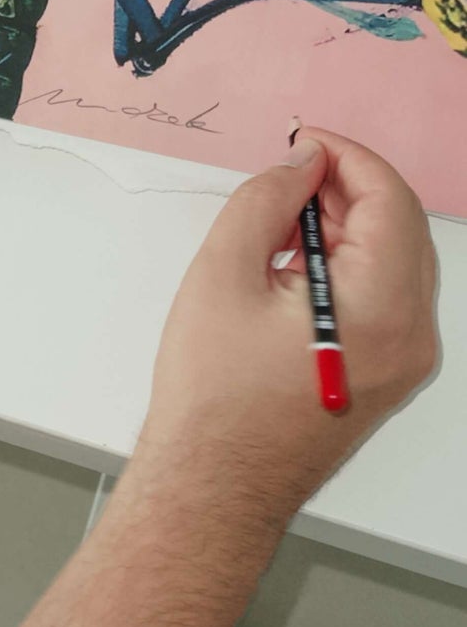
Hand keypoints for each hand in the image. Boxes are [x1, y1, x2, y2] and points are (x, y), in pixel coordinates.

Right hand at [126, 129, 437, 538]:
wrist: (213, 484)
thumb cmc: (215, 399)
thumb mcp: (224, 274)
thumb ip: (267, 202)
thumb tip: (299, 167)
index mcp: (383, 310)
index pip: (390, 201)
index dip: (348, 158)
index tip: (306, 142)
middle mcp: (411, 338)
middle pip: (401, 229)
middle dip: (346, 190)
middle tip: (287, 177)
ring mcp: (405, 362)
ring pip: (394, 262)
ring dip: (346, 228)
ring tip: (280, 226)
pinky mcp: (387, 375)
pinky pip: (384, 298)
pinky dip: (349, 266)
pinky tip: (294, 267)